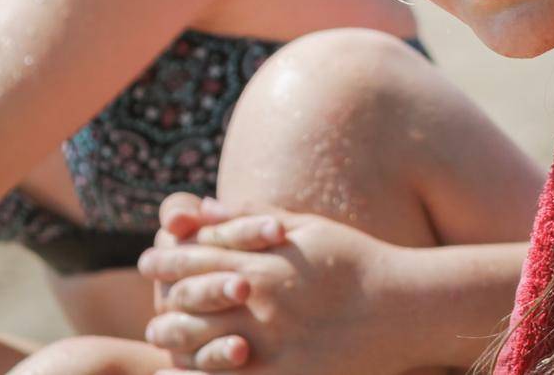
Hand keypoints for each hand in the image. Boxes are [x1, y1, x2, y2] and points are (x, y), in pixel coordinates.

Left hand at [140, 208, 420, 373]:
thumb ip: (252, 218)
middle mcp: (262, 301)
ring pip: (202, 345)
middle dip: (164, 303)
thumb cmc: (358, 262)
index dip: (168, 258)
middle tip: (151, 309)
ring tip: (160, 340)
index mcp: (265, 261)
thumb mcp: (308, 228)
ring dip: (174, 343)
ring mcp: (272, 342)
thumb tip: (205, 207)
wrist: (404, 308)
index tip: (149, 259)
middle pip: (192, 301)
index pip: (199, 256)